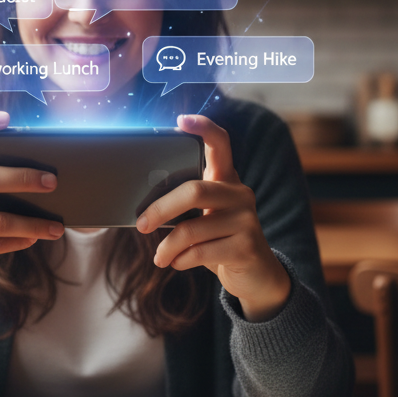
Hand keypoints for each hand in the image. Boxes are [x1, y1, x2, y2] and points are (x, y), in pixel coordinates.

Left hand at [135, 114, 290, 322]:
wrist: (256, 276)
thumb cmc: (219, 240)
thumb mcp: (204, 217)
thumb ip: (185, 206)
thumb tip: (142, 210)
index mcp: (226, 179)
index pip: (220, 143)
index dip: (203, 127)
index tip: (181, 120)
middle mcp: (240, 193)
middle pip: (193, 191)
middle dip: (160, 209)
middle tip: (141, 224)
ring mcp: (247, 220)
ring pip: (192, 229)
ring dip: (167, 246)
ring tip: (159, 257)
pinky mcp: (247, 247)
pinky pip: (200, 252)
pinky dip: (181, 260)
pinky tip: (177, 263)